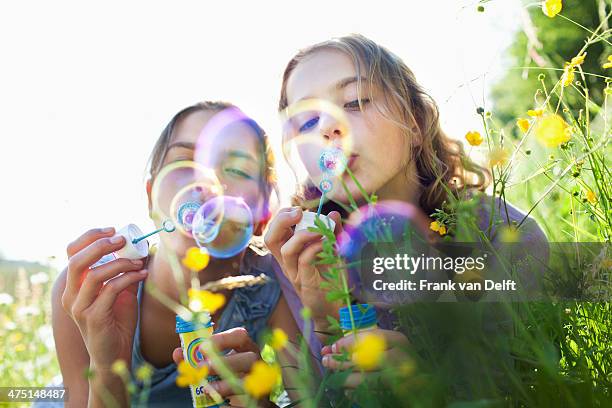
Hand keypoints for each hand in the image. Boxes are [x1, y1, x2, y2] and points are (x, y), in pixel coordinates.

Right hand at [61, 227, 147, 370]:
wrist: (114, 355)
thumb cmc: (117, 322)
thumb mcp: (121, 291)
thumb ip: (125, 271)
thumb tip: (143, 248)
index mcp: (74, 285)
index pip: (72, 252)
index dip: (90, 237)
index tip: (113, 230)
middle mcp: (71, 295)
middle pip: (77, 260)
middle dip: (101, 245)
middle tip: (123, 240)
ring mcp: (79, 307)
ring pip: (95, 275)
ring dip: (120, 263)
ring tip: (138, 262)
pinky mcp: (94, 318)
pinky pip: (111, 290)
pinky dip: (129, 278)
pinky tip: (142, 275)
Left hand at [172, 327, 276, 407]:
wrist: (242, 400)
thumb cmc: (225, 376)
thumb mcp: (211, 366)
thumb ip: (195, 359)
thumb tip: (178, 353)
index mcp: (245, 348)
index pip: (240, 335)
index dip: (223, 338)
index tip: (203, 346)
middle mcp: (256, 363)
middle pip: (249, 358)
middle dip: (224, 362)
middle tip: (202, 367)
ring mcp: (257, 382)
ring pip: (247, 380)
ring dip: (225, 384)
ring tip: (207, 387)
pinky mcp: (257, 400)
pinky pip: (245, 399)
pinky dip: (228, 398)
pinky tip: (216, 397)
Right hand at [264, 208, 344, 330]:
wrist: (334, 307)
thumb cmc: (330, 277)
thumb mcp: (332, 249)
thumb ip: (332, 232)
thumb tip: (333, 213)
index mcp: (289, 252)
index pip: (274, 231)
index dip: (281, 217)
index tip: (299, 210)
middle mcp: (287, 262)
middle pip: (270, 239)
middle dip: (281, 221)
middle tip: (298, 212)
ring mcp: (294, 273)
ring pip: (286, 250)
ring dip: (302, 235)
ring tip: (319, 230)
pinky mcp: (305, 282)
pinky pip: (304, 260)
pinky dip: (315, 248)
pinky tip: (327, 244)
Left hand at [320, 329, 409, 387]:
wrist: (421, 378)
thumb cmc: (397, 355)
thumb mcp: (384, 343)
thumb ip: (362, 341)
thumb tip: (333, 347)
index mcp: (397, 340)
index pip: (370, 338)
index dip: (349, 343)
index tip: (334, 346)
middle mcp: (400, 357)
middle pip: (366, 359)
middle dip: (342, 361)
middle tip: (327, 361)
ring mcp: (400, 377)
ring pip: (368, 379)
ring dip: (347, 379)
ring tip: (334, 378)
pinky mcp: (396, 392)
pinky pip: (372, 393)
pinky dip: (357, 393)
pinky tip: (348, 390)